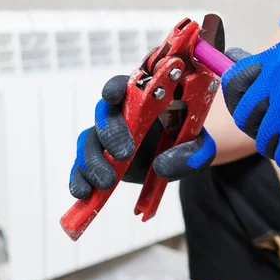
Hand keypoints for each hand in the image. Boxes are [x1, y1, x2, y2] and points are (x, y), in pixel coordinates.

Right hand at [69, 75, 215, 198]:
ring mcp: (106, 137)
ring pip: (88, 141)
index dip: (116, 88)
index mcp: (145, 99)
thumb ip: (190, 154)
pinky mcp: (100, 159)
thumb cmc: (190, 143)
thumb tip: (161, 167)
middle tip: (125, 154)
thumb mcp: (201, 148)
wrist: (180, 159)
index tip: (114, 96)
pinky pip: (81, 166)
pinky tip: (82, 193)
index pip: (125, 86)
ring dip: (93, 161)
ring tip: (107, 182)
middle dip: (111, 133)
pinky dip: (79, 179)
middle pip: (103, 114)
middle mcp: (121, 114)